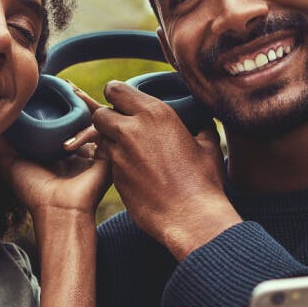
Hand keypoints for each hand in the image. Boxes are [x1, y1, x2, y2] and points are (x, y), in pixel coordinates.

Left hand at [0, 86, 110, 217]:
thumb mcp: (11, 163)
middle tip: (68, 84)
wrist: (57, 210)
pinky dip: (91, 125)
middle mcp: (80, 150)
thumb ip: (4, 143)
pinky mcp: (107, 157)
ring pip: (96, 120)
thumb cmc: (34, 192)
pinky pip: (104, 132)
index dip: (59, 104)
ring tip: (76, 91)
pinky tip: (79, 120)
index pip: (64, 122)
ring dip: (88, 103)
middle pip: (81, 117)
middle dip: (77, 99)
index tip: (52, 87)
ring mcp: (95, 153)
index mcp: (62, 152)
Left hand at [86, 81, 237, 258]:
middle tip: (121, 126)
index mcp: (155, 113)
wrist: (192, 217)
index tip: (122, 102)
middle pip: (99, 113)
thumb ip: (199, 126)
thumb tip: (201, 120)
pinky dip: (116, 162)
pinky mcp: (114, 177)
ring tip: (130, 150)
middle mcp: (131, 130)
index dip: (116, 95)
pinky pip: (108, 161)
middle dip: (106, 118)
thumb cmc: (204, 181)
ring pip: (101, 139)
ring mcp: (119, 154)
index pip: (116, 89)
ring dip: (110, 141)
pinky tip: (135, 170)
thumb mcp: (208, 145)